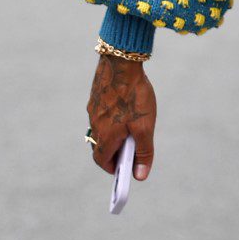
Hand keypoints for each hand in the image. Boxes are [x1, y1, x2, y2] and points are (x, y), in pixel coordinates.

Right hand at [87, 55, 157, 180]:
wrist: (121, 62)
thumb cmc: (134, 96)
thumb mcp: (145, 127)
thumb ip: (143, 152)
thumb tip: (140, 176)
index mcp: (105, 135)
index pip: (102, 161)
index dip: (113, 168)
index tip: (123, 172)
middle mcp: (95, 124)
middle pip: (101, 146)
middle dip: (115, 152)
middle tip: (131, 151)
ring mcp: (93, 109)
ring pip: (102, 129)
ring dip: (115, 134)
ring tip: (133, 130)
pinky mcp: (96, 97)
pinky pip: (102, 114)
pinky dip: (113, 119)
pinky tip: (127, 110)